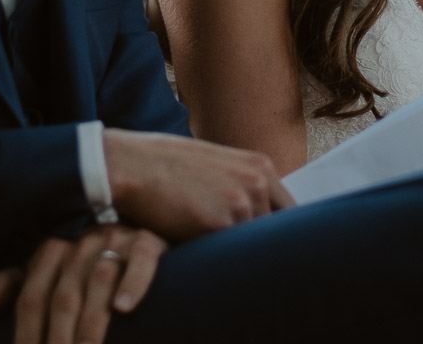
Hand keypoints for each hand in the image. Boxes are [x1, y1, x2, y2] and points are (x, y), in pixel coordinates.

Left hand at [0, 224, 165, 343]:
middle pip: (64, 297)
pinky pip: (141, 261)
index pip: (32, 297)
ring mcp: (116, 240)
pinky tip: (122, 309)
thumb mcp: (52, 272)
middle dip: (58, 341)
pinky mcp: (149, 242)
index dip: (26, 335)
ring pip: (99, 282)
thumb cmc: (89, 267)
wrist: (143, 224)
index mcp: (54, 250)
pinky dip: (131, 284)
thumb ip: (17, 284)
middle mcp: (82, 243)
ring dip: (91, 324)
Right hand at [101, 129, 291, 241]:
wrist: (131, 165)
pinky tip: (195, 249)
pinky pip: (225, 255)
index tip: (271, 250)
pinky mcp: (218, 225)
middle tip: (236, 257)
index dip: (279, 234)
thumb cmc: (167, 166)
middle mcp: (257, 183)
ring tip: (208, 250)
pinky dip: (214, 259)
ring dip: (233, 255)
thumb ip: (242, 186)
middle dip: (254, 247)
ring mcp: (240, 204)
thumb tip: (259, 219)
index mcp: (260, 166)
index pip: (290, 212)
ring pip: (249, 247)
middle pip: (272, 234)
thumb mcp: (217, 164)